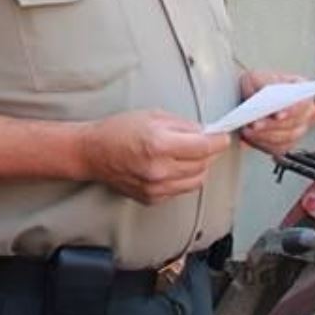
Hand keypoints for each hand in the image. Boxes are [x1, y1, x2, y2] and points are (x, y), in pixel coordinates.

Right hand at [80, 109, 233, 203]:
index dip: (218, 141)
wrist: (92, 153)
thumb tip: (206, 133)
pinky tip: (170, 167)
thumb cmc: (118, 130)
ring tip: (185, 155)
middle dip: (207, 152)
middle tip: (201, 142)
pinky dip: (182, 178)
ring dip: (197, 167)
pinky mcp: (152, 198)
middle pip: (203, 164)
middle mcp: (159, 170)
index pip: (204, 147)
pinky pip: (180, 189)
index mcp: (159, 144)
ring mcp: (156, 187)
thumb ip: (183, 125)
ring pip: (196, 180)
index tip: (222, 137)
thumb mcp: (153, 116)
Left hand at [236, 70, 314, 156]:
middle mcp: (304, 111)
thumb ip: (261, 84)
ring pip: (286, 138)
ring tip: (248, 130)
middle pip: (295, 123)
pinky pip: (278, 148)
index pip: (303, 102)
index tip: (277, 115)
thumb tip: (266, 99)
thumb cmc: (254, 87)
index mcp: (301, 90)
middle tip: (255, 124)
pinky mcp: (286, 143)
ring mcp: (297, 129)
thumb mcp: (254, 78)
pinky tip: (249, 137)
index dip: (292, 110)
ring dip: (265, 135)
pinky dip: (262, 143)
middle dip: (272, 125)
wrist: (247, 100)